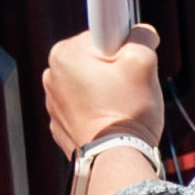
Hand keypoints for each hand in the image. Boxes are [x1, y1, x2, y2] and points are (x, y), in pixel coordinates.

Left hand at [42, 24, 164, 166]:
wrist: (117, 160)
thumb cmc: (127, 112)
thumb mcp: (143, 60)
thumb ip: (142, 35)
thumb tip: (142, 33)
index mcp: (63, 54)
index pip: (100, 33)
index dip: (122, 45)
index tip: (127, 61)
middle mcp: (51, 77)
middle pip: (94, 59)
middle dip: (115, 69)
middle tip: (129, 88)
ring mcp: (53, 104)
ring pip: (90, 84)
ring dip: (108, 91)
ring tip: (121, 108)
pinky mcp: (62, 126)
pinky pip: (85, 108)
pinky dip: (99, 112)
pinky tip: (111, 122)